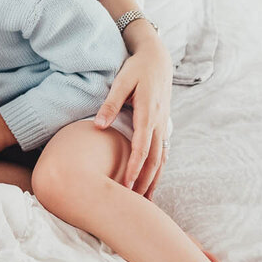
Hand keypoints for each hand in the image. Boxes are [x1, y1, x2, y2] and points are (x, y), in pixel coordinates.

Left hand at [95, 31, 172, 197]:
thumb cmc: (136, 70)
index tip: (127, 185)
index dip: (135, 168)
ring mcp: (163, 124)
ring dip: (154, 178)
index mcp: (147, 114)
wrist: (157, 59)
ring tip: (146, 200)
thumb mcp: (121, 83)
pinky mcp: (162, 124)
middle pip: (154, 159)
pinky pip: (162, 150)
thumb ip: (110, 104)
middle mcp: (159, 122)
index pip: (142, 148)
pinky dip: (158, 166)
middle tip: (136, 202)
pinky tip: (153, 179)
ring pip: (161, 157)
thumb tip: (98, 126)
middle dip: (146, 181)